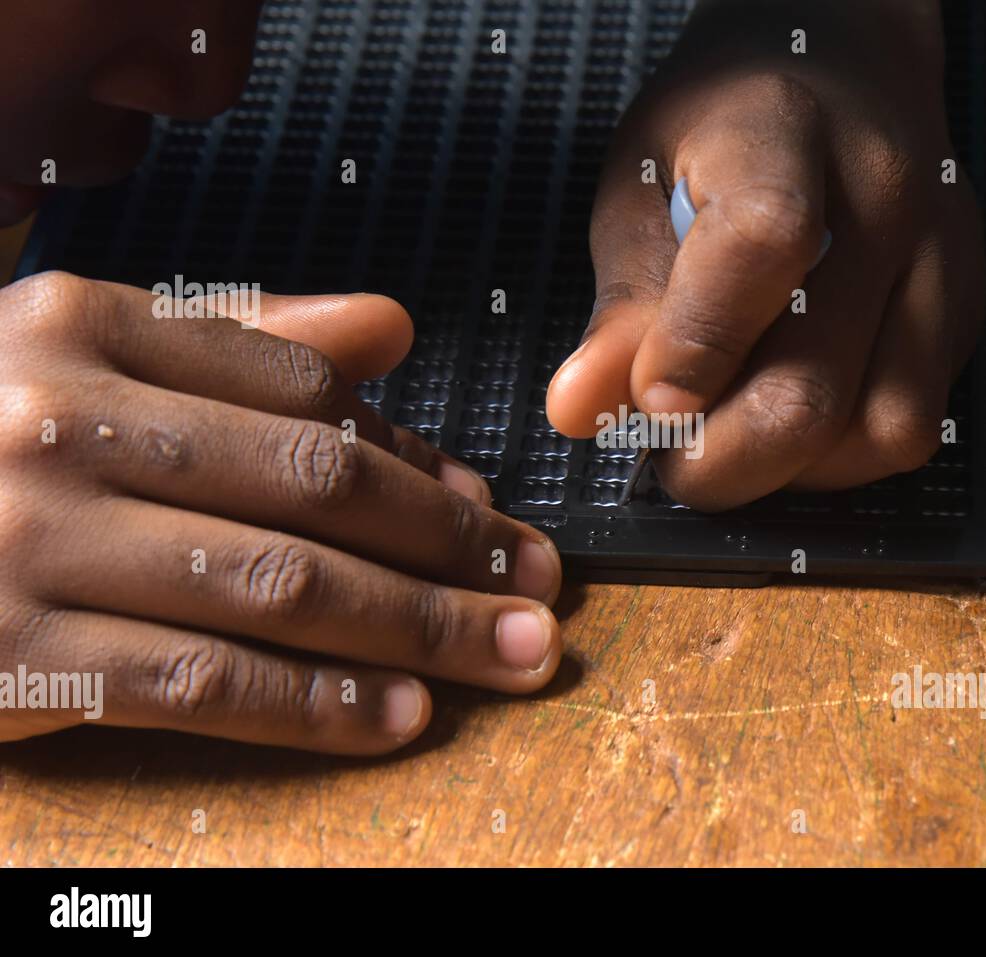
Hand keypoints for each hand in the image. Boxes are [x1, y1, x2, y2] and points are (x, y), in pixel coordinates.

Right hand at [0, 272, 562, 752]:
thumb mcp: (80, 355)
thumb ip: (238, 339)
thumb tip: (391, 329)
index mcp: (83, 329)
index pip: (299, 392)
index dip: (412, 457)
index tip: (483, 507)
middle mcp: (56, 421)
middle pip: (312, 485)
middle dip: (449, 545)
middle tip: (539, 583)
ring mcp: (29, 541)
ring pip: (276, 586)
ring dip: (414, 630)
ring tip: (508, 655)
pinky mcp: (10, 658)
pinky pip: (200, 686)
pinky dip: (314, 706)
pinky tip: (397, 719)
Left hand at [547, 0, 985, 509]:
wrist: (842, 71)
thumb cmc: (720, 133)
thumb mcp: (640, 187)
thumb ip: (622, 306)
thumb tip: (581, 411)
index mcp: (781, 132)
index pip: (760, 248)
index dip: (698, 347)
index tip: (650, 404)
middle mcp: (886, 195)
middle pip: (816, 386)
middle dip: (724, 459)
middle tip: (672, 454)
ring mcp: (942, 257)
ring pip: (881, 430)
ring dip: (793, 469)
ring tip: (739, 429)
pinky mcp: (966, 310)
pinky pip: (910, 429)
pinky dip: (841, 455)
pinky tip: (796, 413)